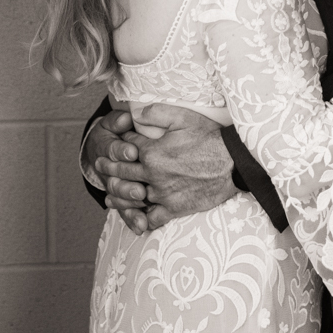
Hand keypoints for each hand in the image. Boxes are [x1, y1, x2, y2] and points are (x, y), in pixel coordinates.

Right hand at [85, 109, 156, 234]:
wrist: (103, 149)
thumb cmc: (116, 131)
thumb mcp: (115, 121)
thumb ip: (119, 120)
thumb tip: (125, 118)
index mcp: (107, 147)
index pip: (112, 149)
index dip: (122, 151)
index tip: (133, 152)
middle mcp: (108, 169)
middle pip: (114, 178)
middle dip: (126, 183)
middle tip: (139, 189)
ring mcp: (113, 185)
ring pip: (117, 196)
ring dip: (128, 202)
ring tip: (142, 205)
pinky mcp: (120, 199)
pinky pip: (124, 211)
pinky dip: (132, 219)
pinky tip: (141, 226)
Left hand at [109, 105, 238, 233]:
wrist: (232, 163)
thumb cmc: (209, 138)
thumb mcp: (182, 117)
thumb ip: (155, 113)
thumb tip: (136, 114)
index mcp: (152, 152)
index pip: (126, 149)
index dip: (118, 145)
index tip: (111, 145)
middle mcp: (153, 175)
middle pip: (124, 173)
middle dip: (109, 169)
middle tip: (99, 167)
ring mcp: (163, 194)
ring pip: (133, 198)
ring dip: (118, 197)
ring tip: (108, 196)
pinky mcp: (174, 209)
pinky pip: (152, 218)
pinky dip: (142, 219)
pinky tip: (136, 218)